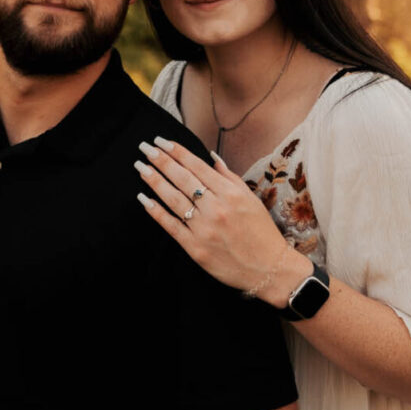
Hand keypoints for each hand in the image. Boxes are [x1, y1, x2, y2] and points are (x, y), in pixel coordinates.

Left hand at [134, 136, 311, 307]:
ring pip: (173, 199)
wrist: (268, 268)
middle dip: (161, 160)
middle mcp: (215, 208)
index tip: (161, 141)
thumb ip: (228, 177)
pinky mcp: (195, 248)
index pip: (197, 166)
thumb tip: (210, 156)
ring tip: (141, 167)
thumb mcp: (250, 199)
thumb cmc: (261, 232)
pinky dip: (156, 212)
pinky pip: (171, 226)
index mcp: (230, 193)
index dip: (177, 152)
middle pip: (182, 178)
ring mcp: (204, 228)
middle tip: (145, 148)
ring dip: (154, 181)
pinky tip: (144, 199)